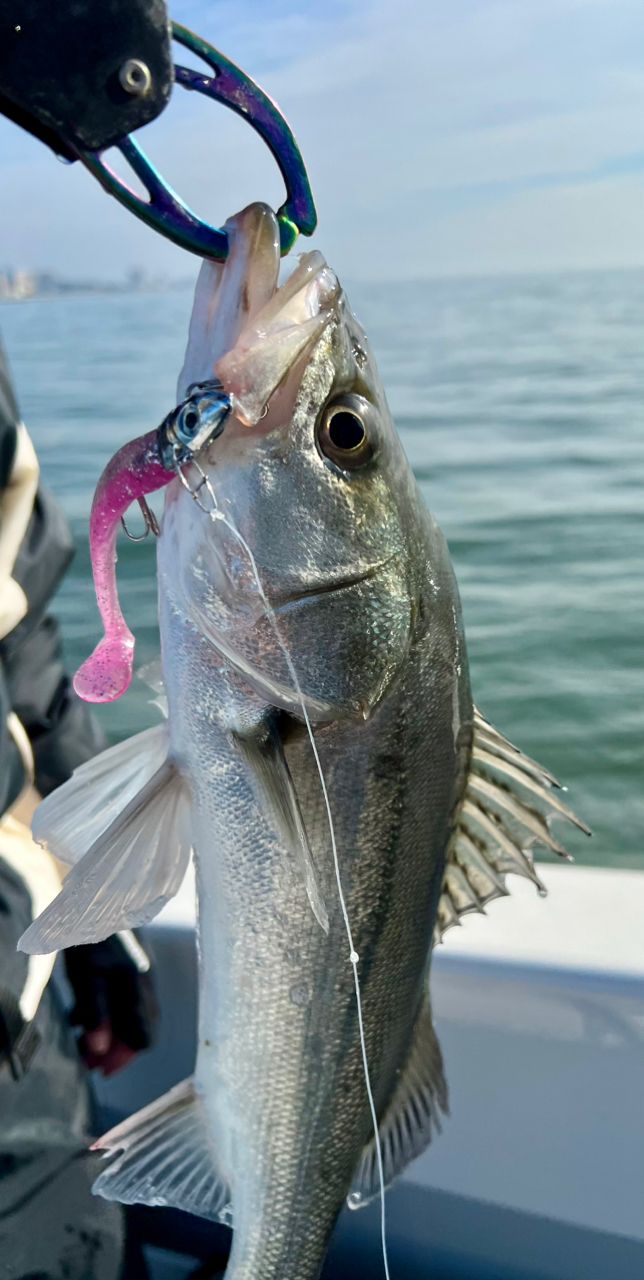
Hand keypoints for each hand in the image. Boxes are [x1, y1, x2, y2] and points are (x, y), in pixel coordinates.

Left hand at [63, 933, 156, 1076]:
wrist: (95, 890)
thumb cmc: (88, 933)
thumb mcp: (86, 975)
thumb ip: (96, 1013)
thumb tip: (101, 1050)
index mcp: (137, 986)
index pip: (143, 1038)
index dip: (121, 1058)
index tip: (98, 1068)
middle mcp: (145, 981)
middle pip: (138, 1031)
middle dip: (113, 1050)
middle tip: (87, 1059)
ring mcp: (141, 972)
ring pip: (130, 1017)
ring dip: (107, 1034)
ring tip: (81, 1038)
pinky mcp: (132, 965)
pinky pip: (124, 1001)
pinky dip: (107, 1014)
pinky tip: (85, 1014)